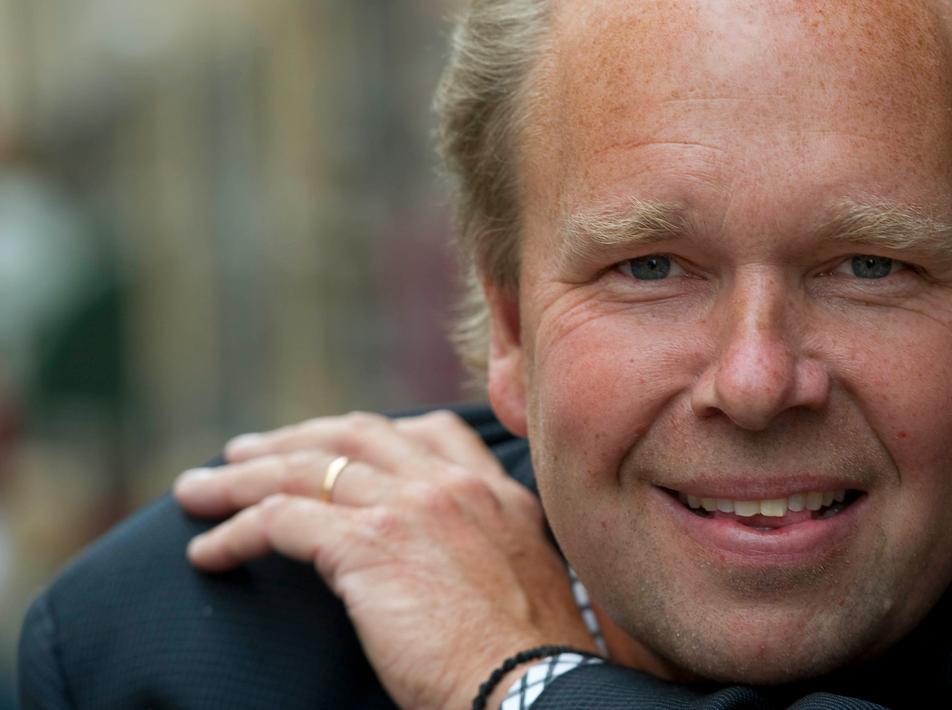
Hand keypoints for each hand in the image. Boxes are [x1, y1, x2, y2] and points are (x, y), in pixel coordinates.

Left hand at [173, 410, 596, 709]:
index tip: (334, 447)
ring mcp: (410, 508)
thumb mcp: (522, 585)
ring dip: (240, 481)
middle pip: (355, 434)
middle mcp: (454, 486)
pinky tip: (207, 554)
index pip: (432, 431)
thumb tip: (448, 574)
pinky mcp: (367, 544)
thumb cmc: (526, 664)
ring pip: (305, 469)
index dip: (372, 434)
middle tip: (244, 455)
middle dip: (293, 439)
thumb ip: (486, 555)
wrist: (530, 688)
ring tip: (196, 493)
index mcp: (499, 494)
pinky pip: (279, 521)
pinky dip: (234, 533)